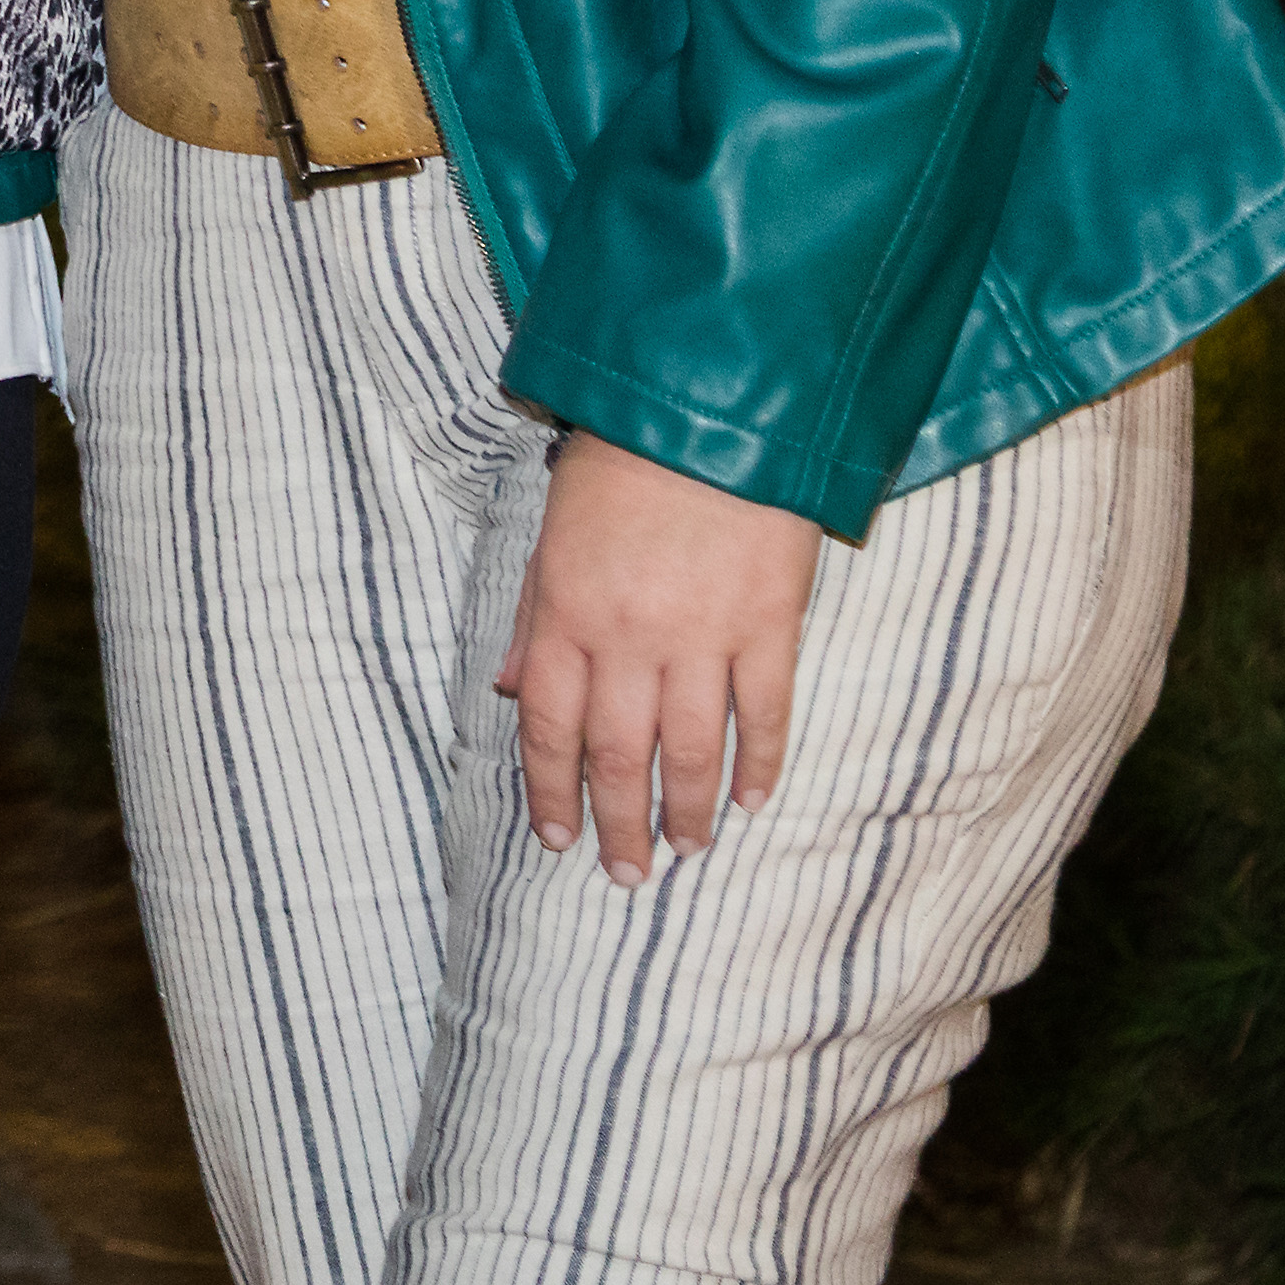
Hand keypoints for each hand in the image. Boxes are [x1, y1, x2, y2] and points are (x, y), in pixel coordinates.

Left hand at [494, 433, 825, 881]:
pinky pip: (765, 712)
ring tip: (688, 848)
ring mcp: (704, 635)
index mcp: (568, 614)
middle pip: (621, 755)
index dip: (553, 792)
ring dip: (690, 809)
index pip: (552, 729)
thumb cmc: (620, 465)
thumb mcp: (551, 533)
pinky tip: (755, 802)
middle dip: (620, 824)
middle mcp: (630, 637)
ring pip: (693, 749)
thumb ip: (535, 619)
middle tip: (626, 875)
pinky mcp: (769, 624)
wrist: (710, 410)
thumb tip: (515, 694)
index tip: (559, 839)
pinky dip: (760, 764)